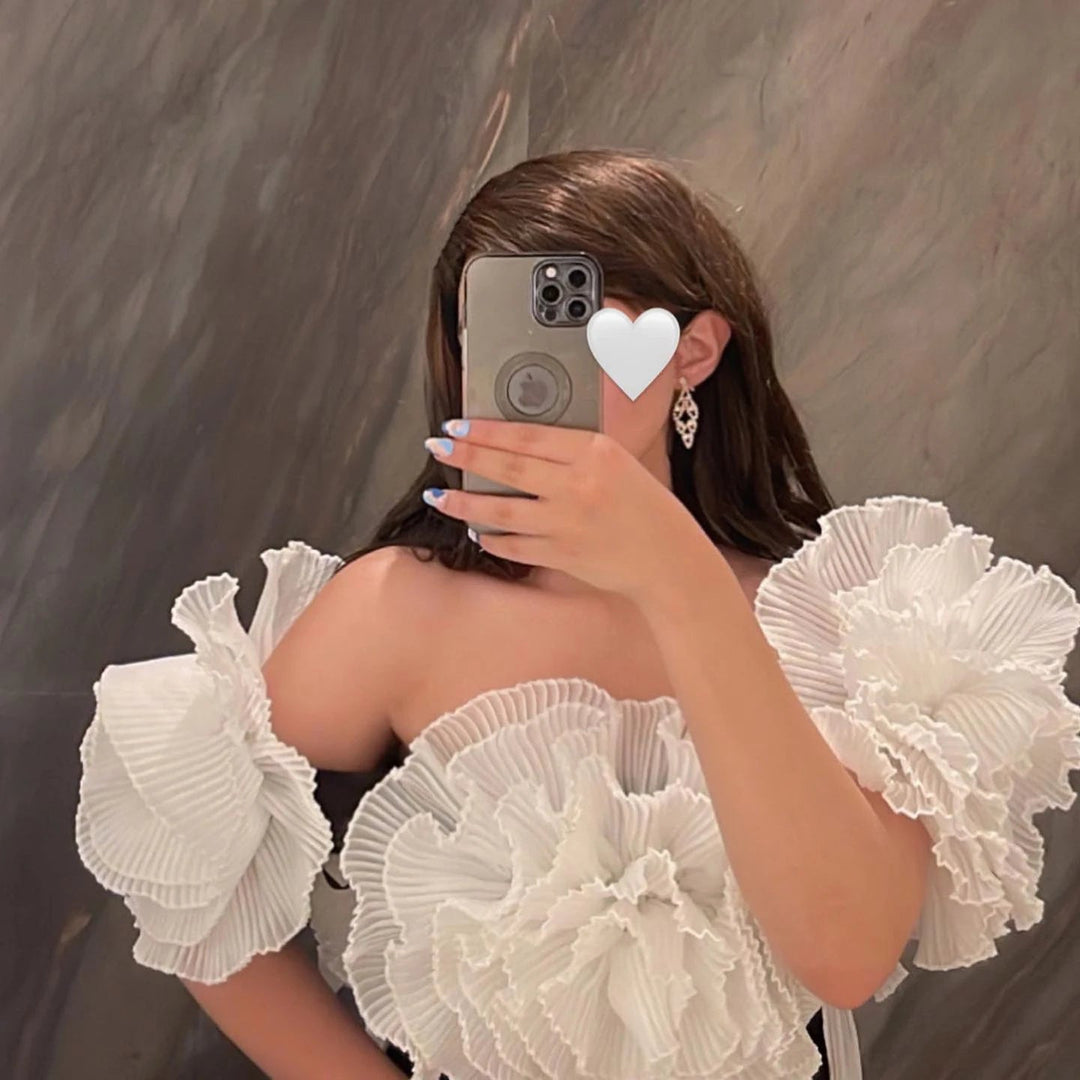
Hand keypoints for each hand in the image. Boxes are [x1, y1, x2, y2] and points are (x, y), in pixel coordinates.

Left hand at [421, 418, 709, 603]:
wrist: (668, 559)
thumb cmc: (646, 507)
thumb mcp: (617, 462)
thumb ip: (573, 452)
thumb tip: (518, 442)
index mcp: (594, 452)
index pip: (527, 435)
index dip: (486, 431)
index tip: (458, 425)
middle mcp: (577, 485)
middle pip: (507, 467)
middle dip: (465, 456)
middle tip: (436, 447)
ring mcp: (565, 523)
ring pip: (500, 509)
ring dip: (464, 502)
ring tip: (439, 495)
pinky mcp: (560, 555)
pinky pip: (513, 544)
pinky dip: (490, 537)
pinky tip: (475, 529)